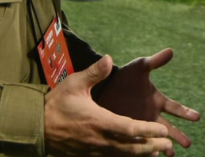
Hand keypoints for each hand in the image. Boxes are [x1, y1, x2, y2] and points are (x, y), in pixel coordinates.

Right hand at [44, 55, 173, 155]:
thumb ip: (94, 72)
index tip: (162, 130)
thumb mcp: (75, 83)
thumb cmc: (56, 103)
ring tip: (157, 153)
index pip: (130, 129)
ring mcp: (94, 150)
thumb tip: (109, 58)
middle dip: (151, 146)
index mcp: (99, 121)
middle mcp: (99, 139)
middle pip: (131, 147)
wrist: (36, 126)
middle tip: (168, 145)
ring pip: (122, 155)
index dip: (148, 131)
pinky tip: (134, 156)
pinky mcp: (88, 154)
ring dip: (141, 154)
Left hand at [95, 49, 200, 156]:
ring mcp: (141, 124)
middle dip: (179, 136)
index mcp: (157, 101)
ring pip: (156, 138)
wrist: (103, 86)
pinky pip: (140, 142)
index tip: (197, 117)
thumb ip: (155, 61)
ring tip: (171, 155)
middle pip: (169, 128)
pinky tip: (151, 156)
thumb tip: (171, 50)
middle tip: (188, 144)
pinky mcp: (129, 131)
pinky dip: (146, 150)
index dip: (186, 112)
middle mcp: (151, 115)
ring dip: (164, 146)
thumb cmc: (124, 75)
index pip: (175, 108)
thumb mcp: (140, 67)